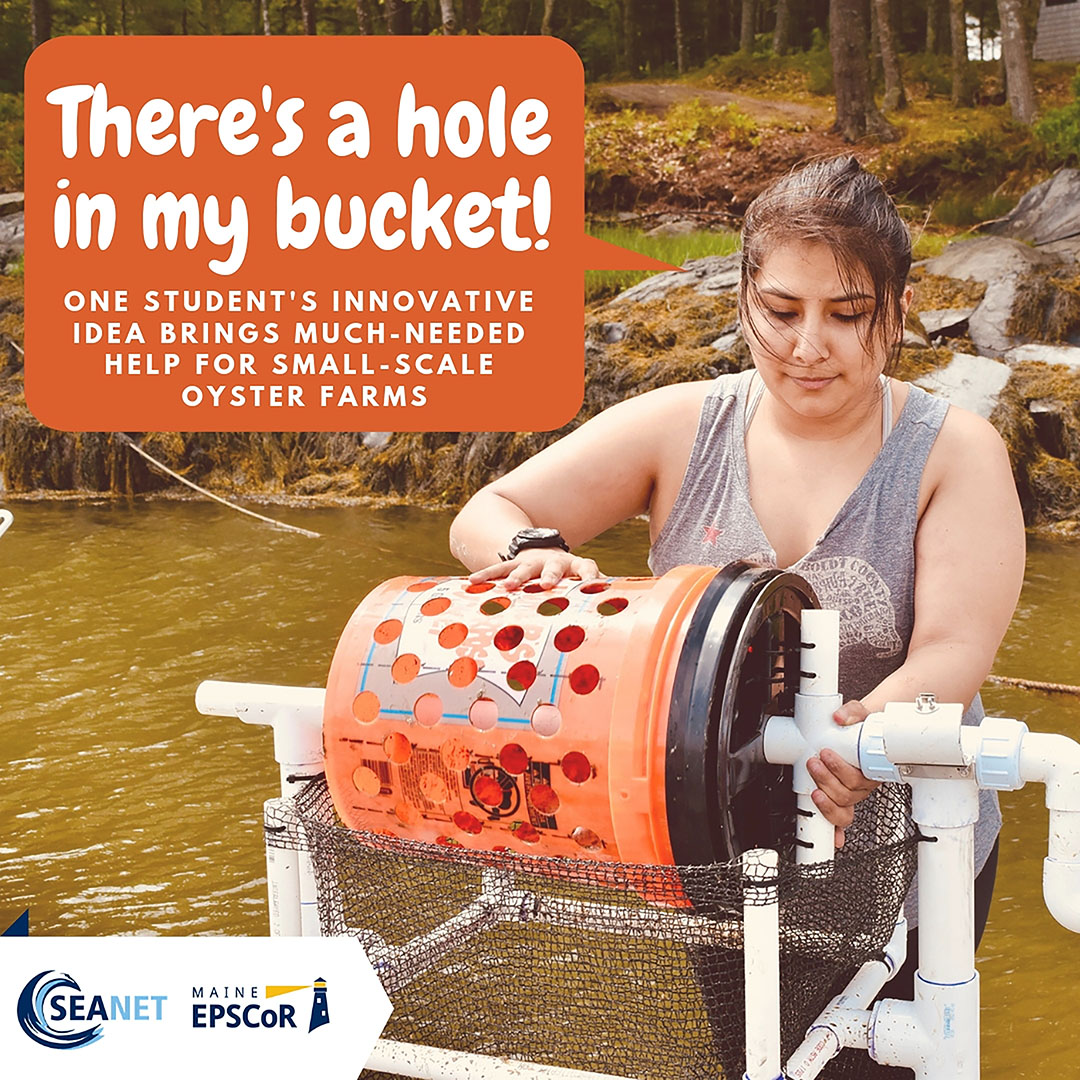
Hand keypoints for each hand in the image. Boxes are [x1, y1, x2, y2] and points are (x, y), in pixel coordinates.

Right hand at [468, 548, 600, 590]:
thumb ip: (597, 599)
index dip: (590, 576)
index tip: (592, 585)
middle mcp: (555, 561)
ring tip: (508, 587)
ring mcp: (532, 561)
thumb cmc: (567, 579)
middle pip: (552, 566)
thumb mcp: (583, 584)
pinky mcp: (513, 563)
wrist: (542, 552)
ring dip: (516, 577)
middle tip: (546, 584)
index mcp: (576, 567)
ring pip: (523, 567)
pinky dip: (487, 575)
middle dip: (549, 575)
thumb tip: (620, 620)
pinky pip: (498, 568)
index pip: (587, 568)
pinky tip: (472, 582)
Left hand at [806, 700, 879, 848]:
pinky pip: (843, 820)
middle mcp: (864, 785)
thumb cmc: (866, 727)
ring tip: (812, 779)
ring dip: (825, 796)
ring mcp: (854, 793)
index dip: (840, 769)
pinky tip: (834, 838)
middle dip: (826, 779)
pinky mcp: (844, 799)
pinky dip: (838, 831)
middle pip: (848, 793)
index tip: (825, 754)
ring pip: (843, 806)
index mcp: (872, 768)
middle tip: (814, 762)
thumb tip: (839, 717)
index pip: (859, 777)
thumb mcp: (862, 713)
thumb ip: (851, 712)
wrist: (869, 731)